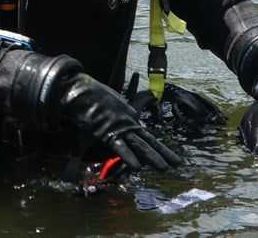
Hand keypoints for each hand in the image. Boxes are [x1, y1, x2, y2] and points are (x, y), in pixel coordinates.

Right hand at [59, 72, 180, 170]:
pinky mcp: (107, 132)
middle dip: (163, 152)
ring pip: (139, 145)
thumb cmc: (91, 96)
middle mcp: (128, 121)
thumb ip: (116, 115)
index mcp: (129, 115)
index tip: (165, 153)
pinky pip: (120, 147)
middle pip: (148, 140)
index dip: (155, 144)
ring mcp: (119, 127)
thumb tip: (118, 125)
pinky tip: (137, 167)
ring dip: (152, 156)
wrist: (81, 89)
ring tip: (165, 168)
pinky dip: (128, 156)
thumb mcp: (109, 104)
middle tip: (177, 163)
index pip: (145, 133)